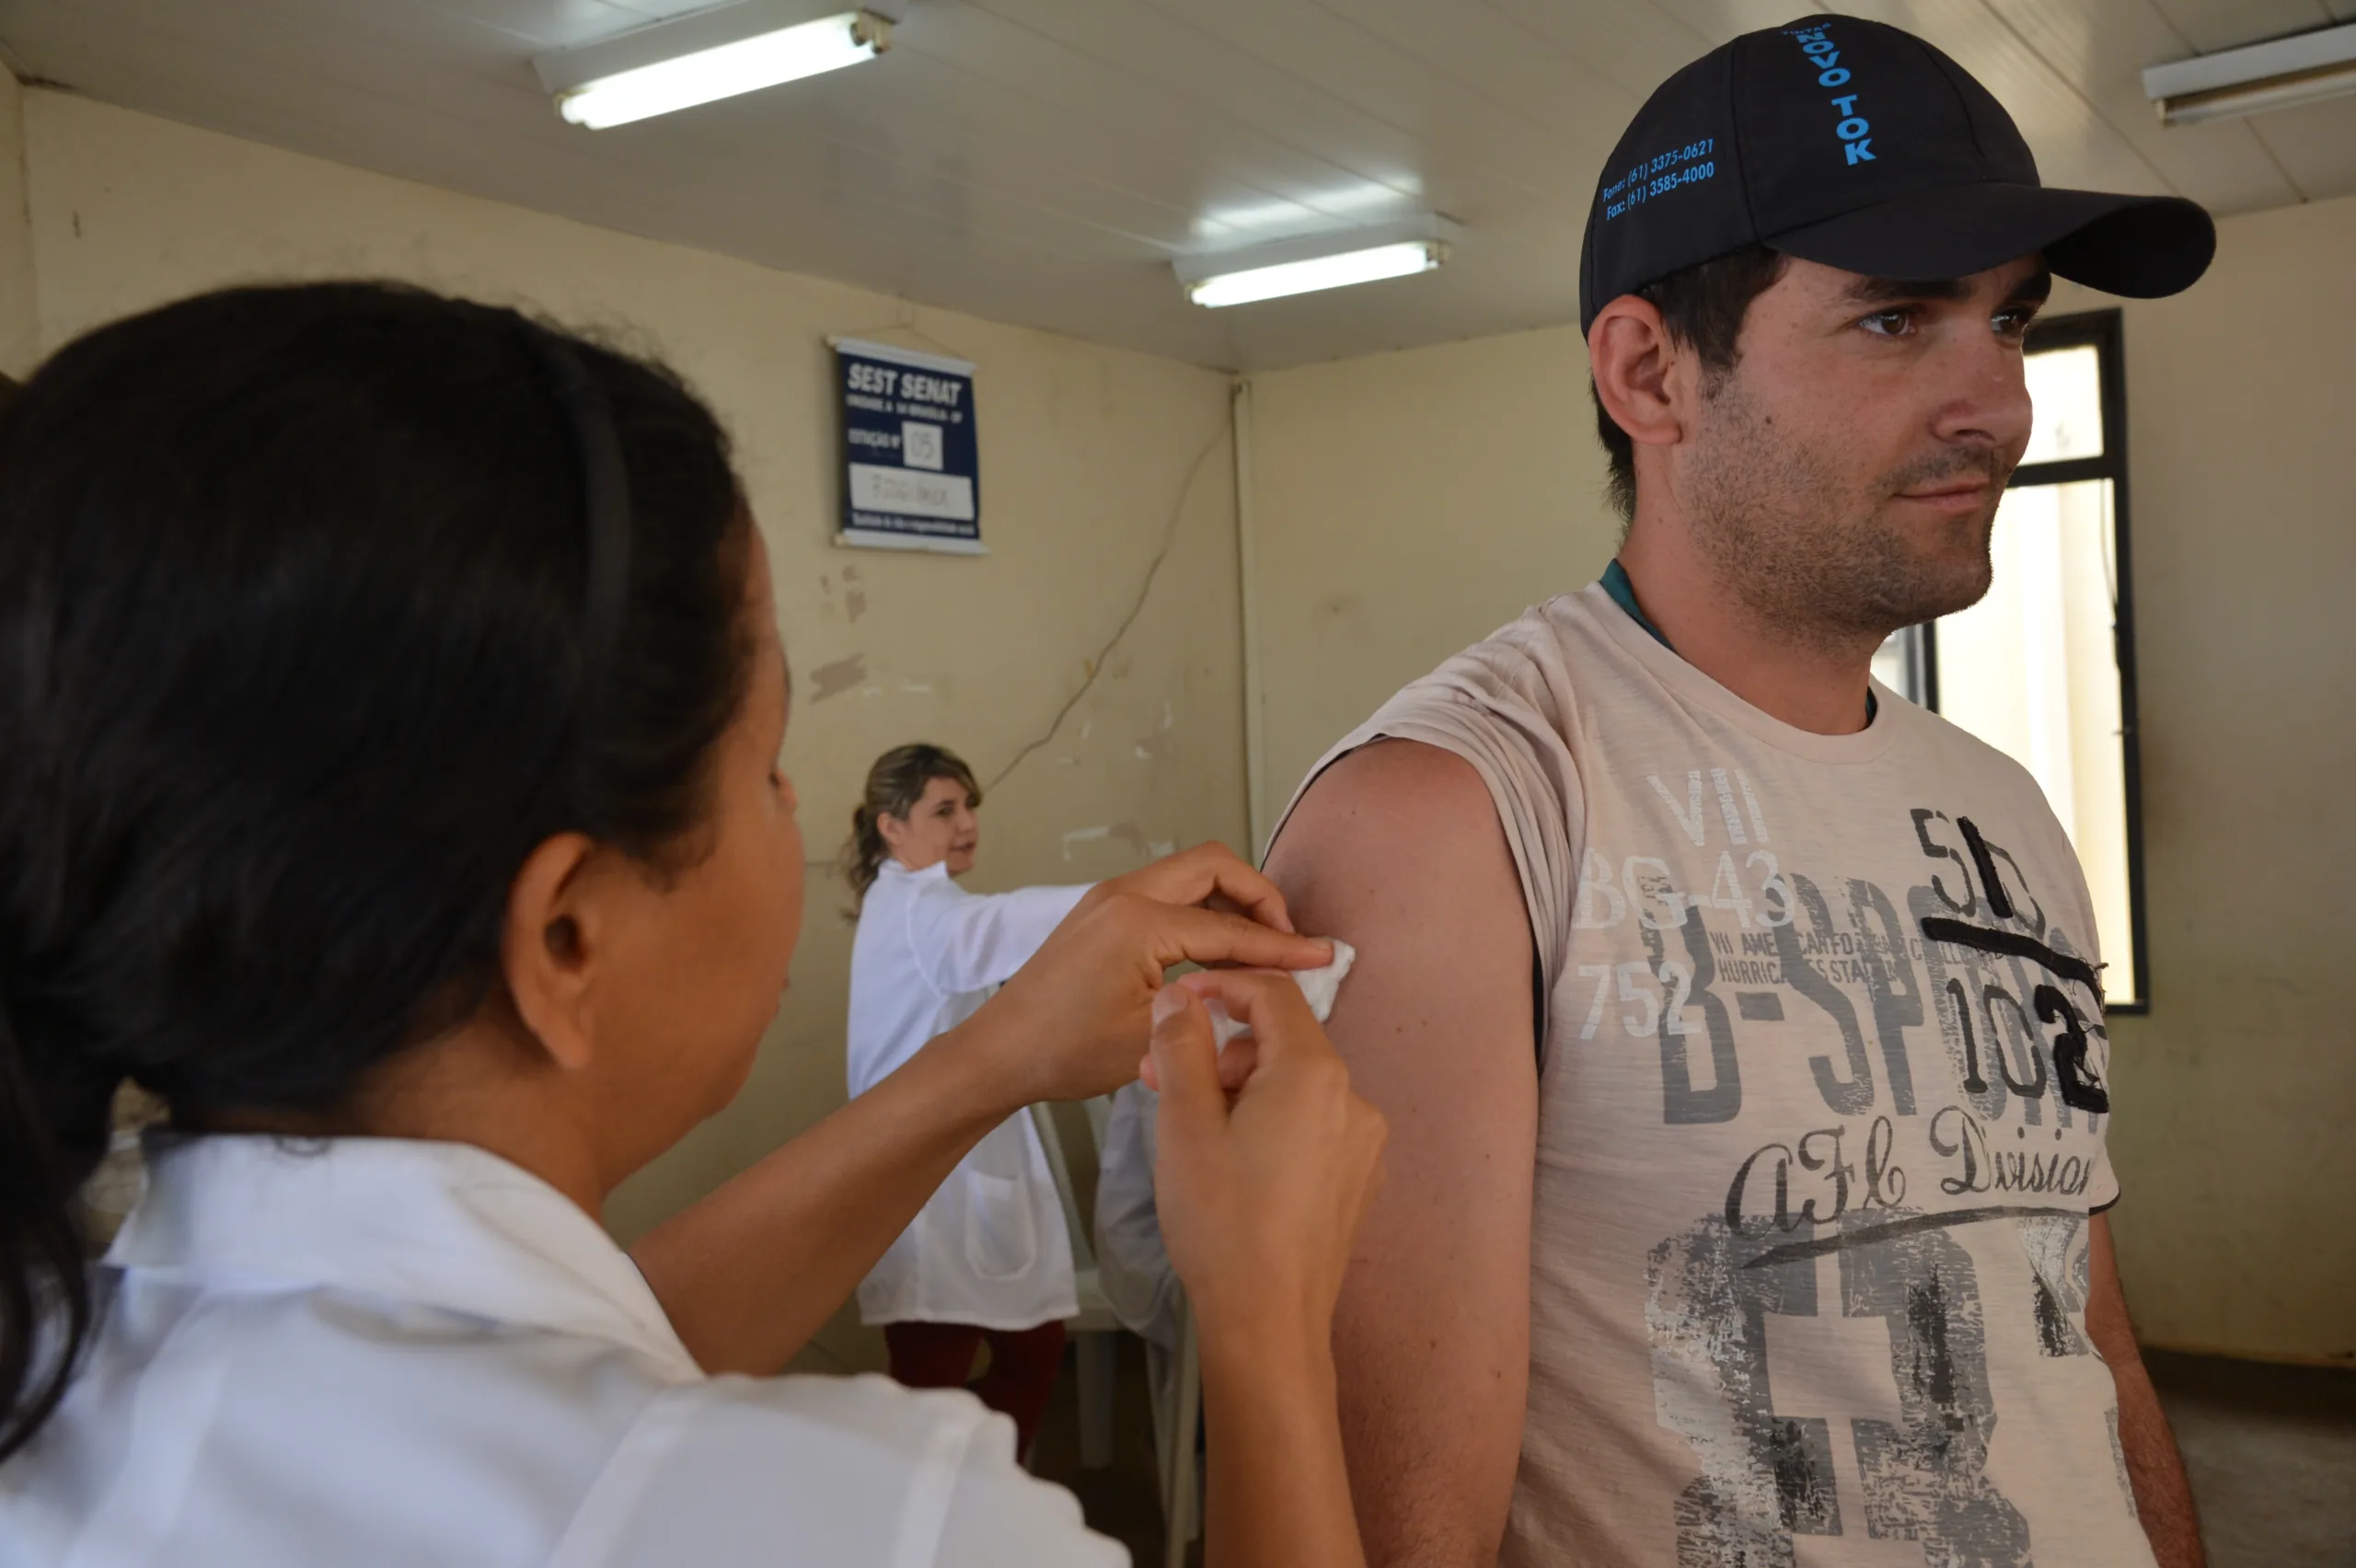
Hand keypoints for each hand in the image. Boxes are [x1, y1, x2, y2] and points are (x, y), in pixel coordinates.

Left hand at [959, 843, 1332, 1105]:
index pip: (1229, 927)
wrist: (999, 1053)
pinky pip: (1167, 893)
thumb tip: (1265, 984)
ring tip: (1263, 944)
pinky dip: (1202, 909)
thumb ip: (1214, 1001)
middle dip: (1260, 896)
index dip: (1281, 945)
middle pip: (1214, 865)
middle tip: (1288, 938)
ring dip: (1231, 899)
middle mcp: (1125, 894)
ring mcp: (1109, 898)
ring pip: (1190, 875)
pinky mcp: (1102, 913)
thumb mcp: (1151, 1035)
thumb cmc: (1067, 1052)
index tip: (1325, 955)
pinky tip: (1219, 950)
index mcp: (1139, 921)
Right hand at [1146, 969, 1387, 1354]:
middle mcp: (1354, 1098)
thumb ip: (1181, 1046)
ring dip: (1242, 1090)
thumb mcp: (1185, 1123)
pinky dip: (1270, 1124)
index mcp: (1315, 1073)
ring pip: (1295, 1088)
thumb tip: (1177, 998)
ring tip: (1191, 1130)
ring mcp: (1363, 1143)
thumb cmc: (1221, 1219)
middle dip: (1221, 1052)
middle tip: (1160, 1079)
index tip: (1175, 1004)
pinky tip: (1233, 1163)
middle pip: (1283, 1043)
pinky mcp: (1358, 1180)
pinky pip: (1311, 1127)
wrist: (1268, 1322)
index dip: (1220, 986)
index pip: (1272, 995)